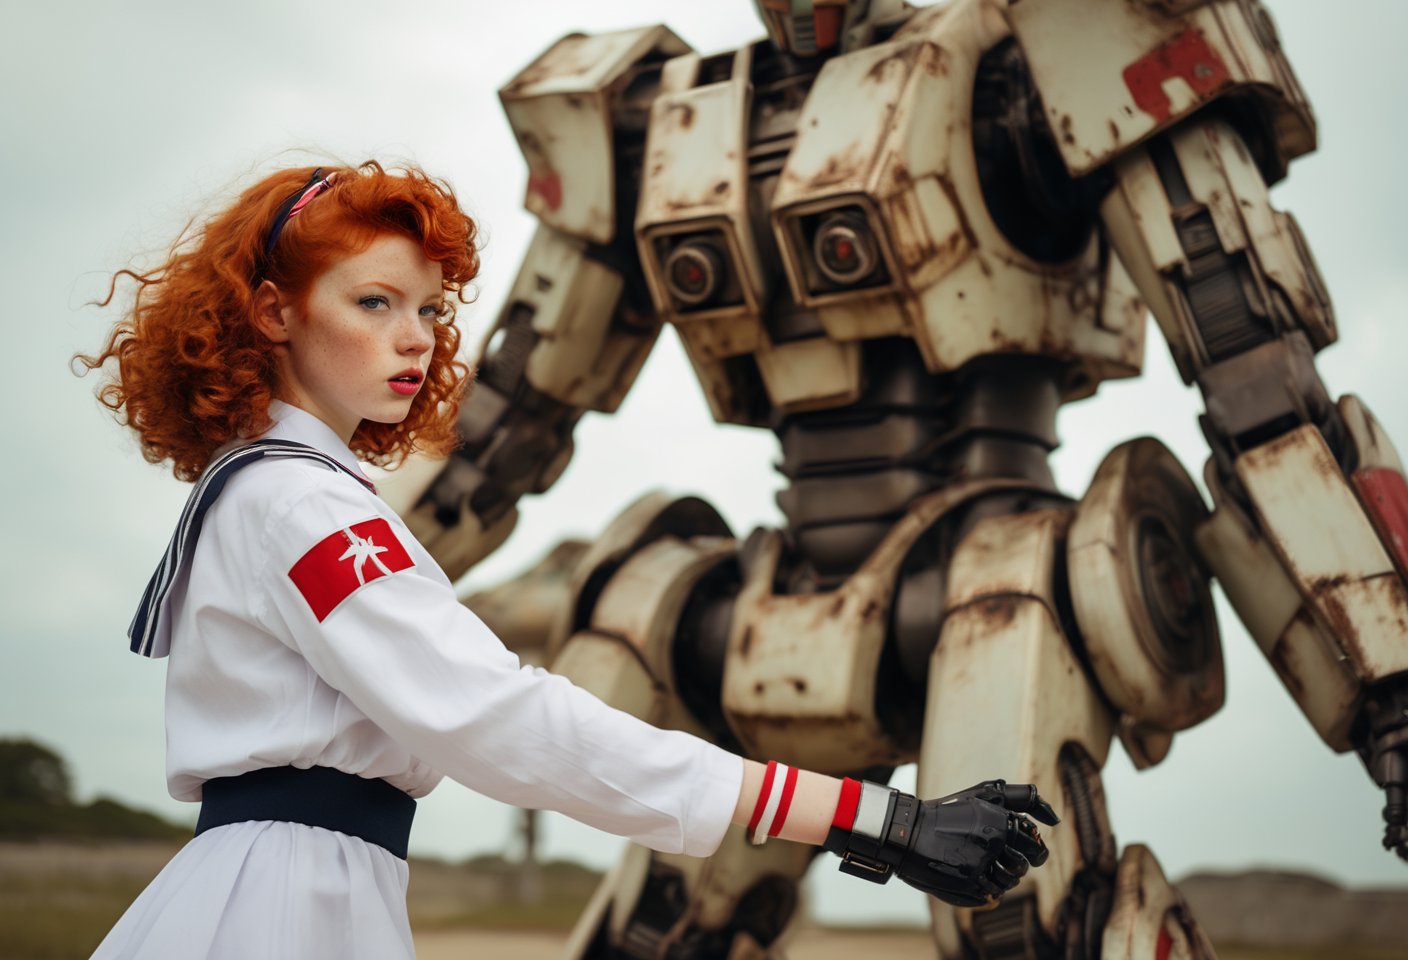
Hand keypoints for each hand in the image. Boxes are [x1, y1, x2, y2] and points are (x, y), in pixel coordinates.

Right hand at [826, 779, 1057, 907]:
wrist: (909, 833)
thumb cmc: (949, 812)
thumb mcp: (983, 795)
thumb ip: (1020, 799)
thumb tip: (1055, 818)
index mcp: (999, 818)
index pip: (1033, 841)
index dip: (1033, 849)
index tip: (1026, 851)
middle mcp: (993, 840)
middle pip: (1024, 865)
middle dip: (1017, 866)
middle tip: (1002, 861)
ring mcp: (981, 862)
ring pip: (1009, 882)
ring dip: (1001, 879)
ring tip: (983, 868)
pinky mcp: (969, 881)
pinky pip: (993, 894)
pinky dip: (987, 890)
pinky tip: (974, 878)